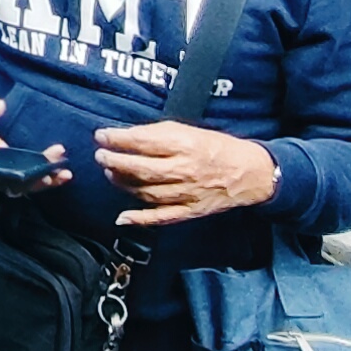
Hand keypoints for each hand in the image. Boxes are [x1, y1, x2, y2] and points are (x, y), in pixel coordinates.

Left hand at [93, 121, 278, 225]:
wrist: (250, 172)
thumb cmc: (218, 147)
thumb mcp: (190, 131)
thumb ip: (160, 134)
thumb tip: (127, 137)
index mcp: (185, 145)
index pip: (143, 141)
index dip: (118, 139)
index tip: (102, 135)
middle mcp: (184, 170)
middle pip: (141, 169)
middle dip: (115, 162)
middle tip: (101, 156)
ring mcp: (187, 193)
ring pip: (146, 193)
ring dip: (123, 184)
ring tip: (111, 174)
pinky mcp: (190, 211)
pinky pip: (161, 217)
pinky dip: (140, 219)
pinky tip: (122, 217)